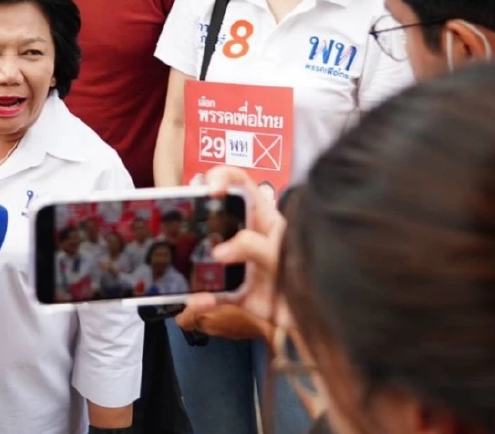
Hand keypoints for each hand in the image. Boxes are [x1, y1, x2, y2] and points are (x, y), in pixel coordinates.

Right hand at [179, 167, 290, 339]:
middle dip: (194, 217)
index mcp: (261, 218)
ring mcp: (236, 263)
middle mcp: (244, 237)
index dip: (223, 176)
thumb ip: (254, 246)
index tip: (209, 187)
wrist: (313, 319)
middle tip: (181, 223)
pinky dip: (200, 298)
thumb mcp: (281, 253)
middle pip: (213, 217)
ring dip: (190, 261)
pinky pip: (209, 293)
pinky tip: (200, 300)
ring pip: (204, 255)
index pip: (240, 184)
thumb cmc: (306, 276)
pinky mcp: (232, 291)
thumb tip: (219, 251)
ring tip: (182, 264)